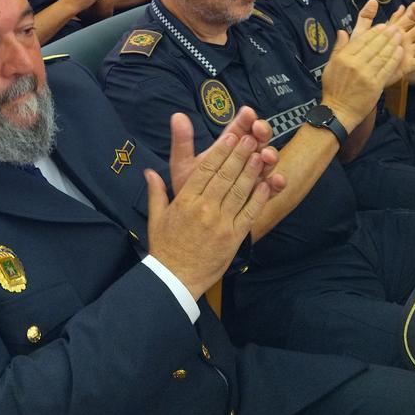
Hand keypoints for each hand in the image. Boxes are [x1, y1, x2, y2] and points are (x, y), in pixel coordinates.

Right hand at [145, 113, 276, 298]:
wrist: (175, 278)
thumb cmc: (165, 248)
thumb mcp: (155, 218)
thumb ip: (155, 192)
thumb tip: (148, 171)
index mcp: (185, 201)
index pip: (205, 170)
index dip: (219, 152)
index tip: (230, 137)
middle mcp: (204, 209)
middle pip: (225, 176)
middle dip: (239, 154)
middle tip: (250, 137)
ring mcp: (221, 223)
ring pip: (239, 191)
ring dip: (251, 171)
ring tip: (261, 153)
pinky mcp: (234, 237)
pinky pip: (249, 213)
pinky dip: (259, 198)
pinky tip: (266, 184)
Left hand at [168, 106, 277, 194]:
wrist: (194, 220)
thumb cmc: (189, 187)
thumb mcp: (183, 164)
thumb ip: (182, 142)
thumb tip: (177, 115)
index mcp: (227, 146)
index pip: (239, 127)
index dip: (245, 119)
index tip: (247, 112)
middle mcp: (244, 157)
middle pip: (258, 139)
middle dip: (261, 132)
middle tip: (259, 129)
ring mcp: (255, 175)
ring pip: (268, 161)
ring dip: (271, 154)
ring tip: (266, 155)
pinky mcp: (261, 195)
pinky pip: (273, 188)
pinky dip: (277, 183)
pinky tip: (277, 180)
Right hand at [319, 20, 404, 129]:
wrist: (338, 111)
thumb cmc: (333, 89)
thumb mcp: (330, 66)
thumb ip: (338, 48)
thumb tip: (342, 31)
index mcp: (343, 58)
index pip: (361, 40)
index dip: (374, 32)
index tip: (382, 25)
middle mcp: (354, 65)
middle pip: (374, 46)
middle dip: (386, 35)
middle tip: (396, 27)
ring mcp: (366, 75)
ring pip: (382, 55)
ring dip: (393, 44)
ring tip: (400, 36)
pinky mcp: (375, 85)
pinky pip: (387, 68)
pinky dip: (394, 59)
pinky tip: (400, 51)